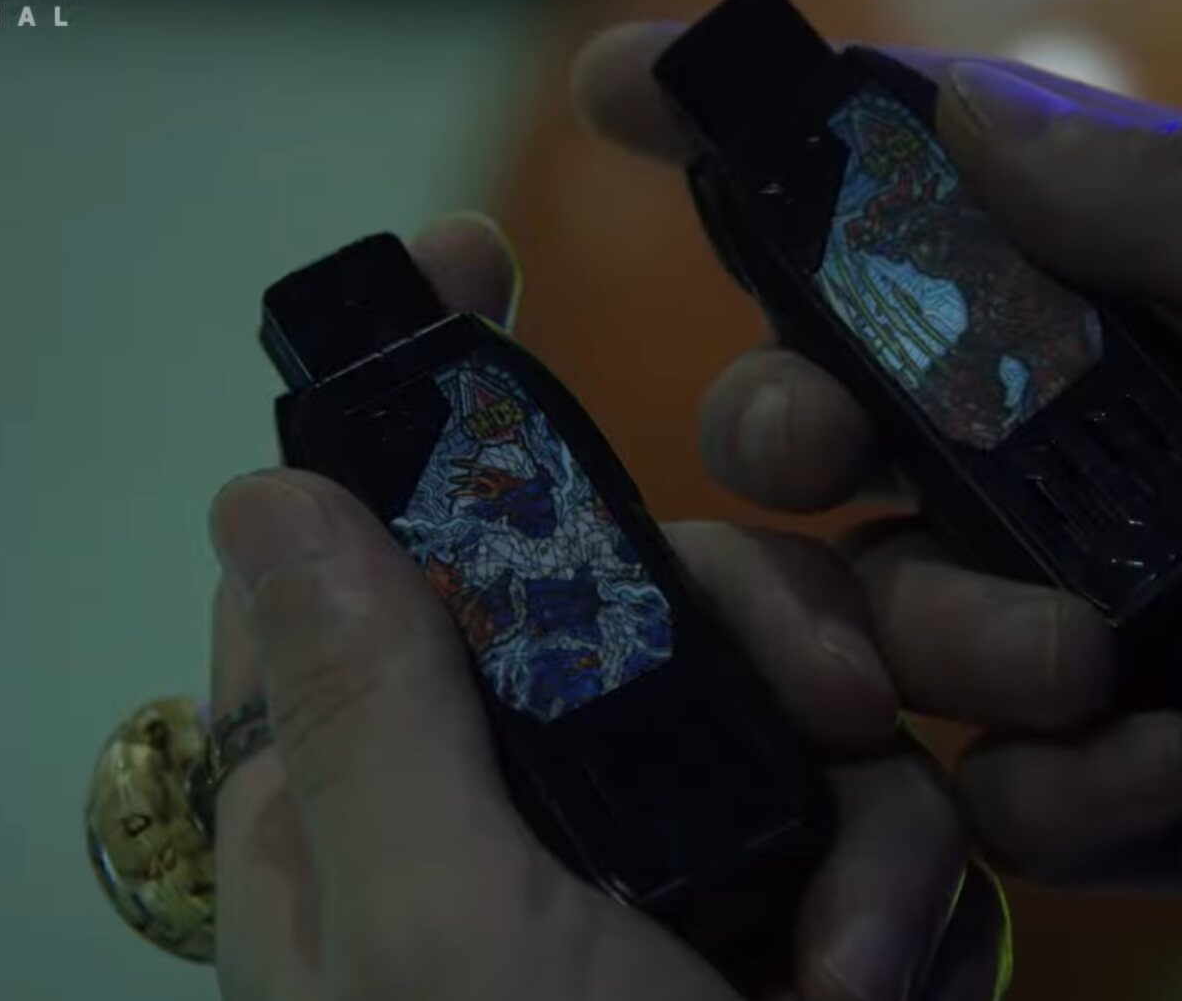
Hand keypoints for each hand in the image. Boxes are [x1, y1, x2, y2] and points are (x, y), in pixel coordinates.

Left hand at [205, 218, 1009, 1000]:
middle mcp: (521, 815)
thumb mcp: (438, 935)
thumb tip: (266, 492)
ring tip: (866, 950)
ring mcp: (670, 869)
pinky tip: (894, 983)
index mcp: (370, 813)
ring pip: (794, 696)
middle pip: (634, 590)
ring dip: (870, 803)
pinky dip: (914, 891)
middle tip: (843, 696)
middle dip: (763, 619)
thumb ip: (369, 719)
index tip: (472, 253)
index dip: (408, 398)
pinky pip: (882, 819)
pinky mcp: (800, 930)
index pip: (363, 553)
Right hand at [570, 24, 1181, 881]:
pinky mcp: (1130, 779)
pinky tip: (1156, 761)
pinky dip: (1051, 794)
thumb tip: (967, 115)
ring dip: (939, 641)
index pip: (874, 228)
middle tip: (819, 445)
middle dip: (782, 437)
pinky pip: (1008, 803)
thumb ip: (1166, 199)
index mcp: (1085, 321)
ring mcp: (1074, 625)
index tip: (626, 85)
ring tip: (1080, 655)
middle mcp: (1048, 466)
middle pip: (816, 451)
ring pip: (885, 638)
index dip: (740, 148)